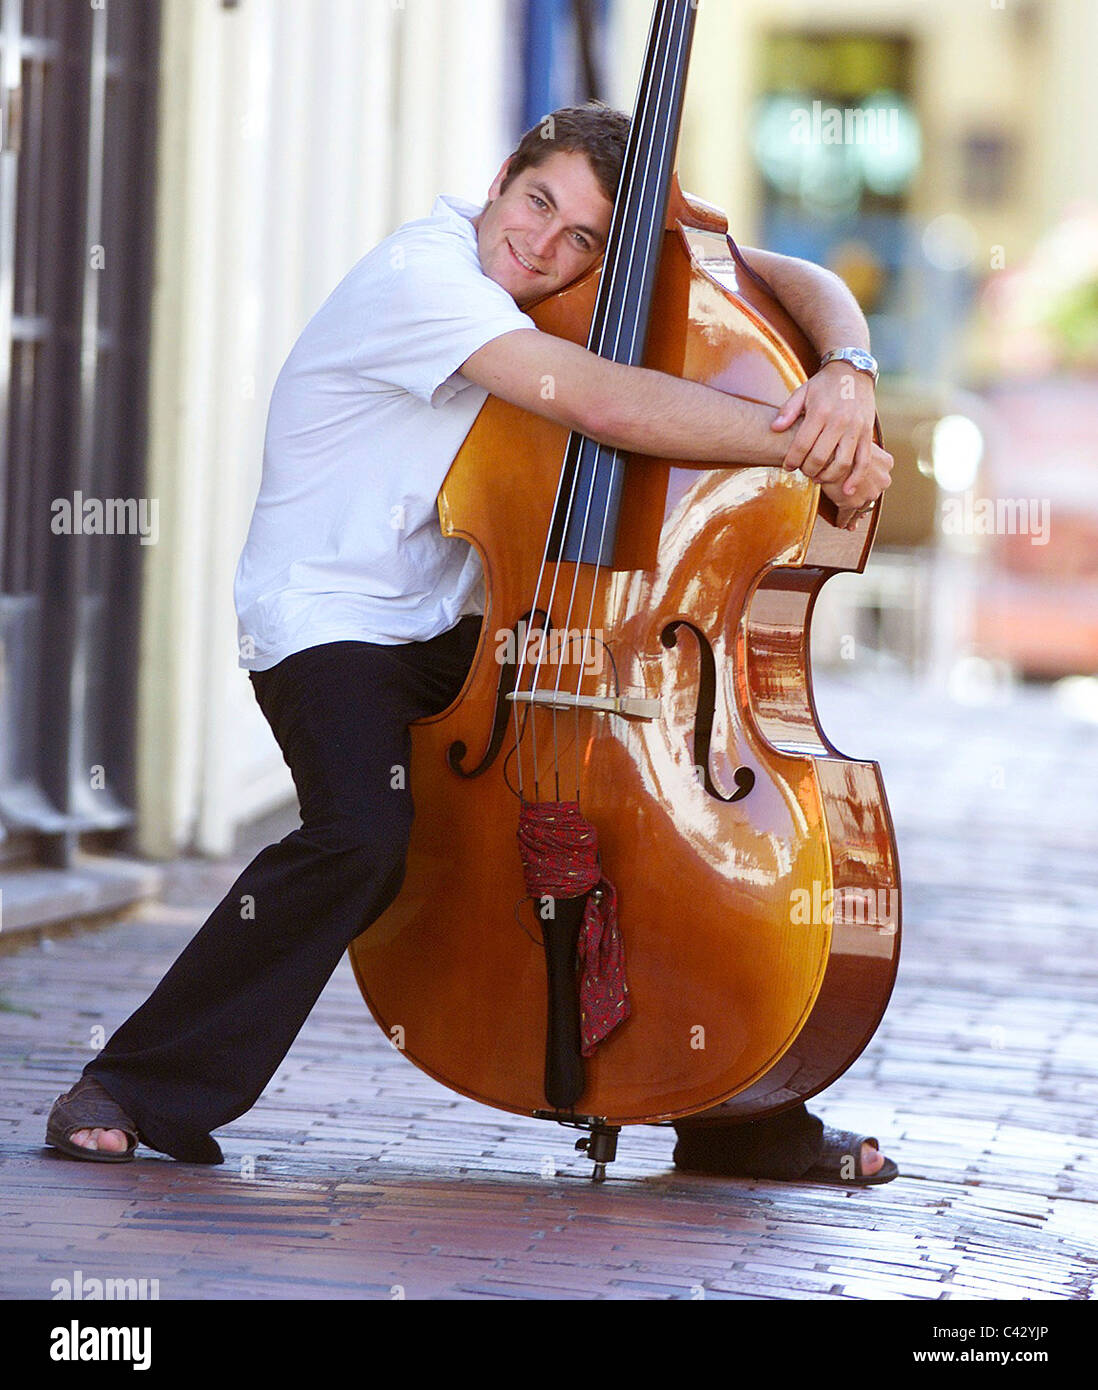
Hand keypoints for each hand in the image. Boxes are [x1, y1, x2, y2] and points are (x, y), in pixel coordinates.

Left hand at [771, 359, 877, 496]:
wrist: (853, 371)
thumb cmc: (824, 384)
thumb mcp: (803, 391)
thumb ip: (788, 410)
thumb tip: (774, 428)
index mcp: (820, 412)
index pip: (802, 444)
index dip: (792, 460)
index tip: (787, 467)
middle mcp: (839, 422)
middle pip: (820, 457)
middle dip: (808, 470)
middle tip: (803, 471)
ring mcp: (855, 429)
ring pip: (842, 463)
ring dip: (828, 476)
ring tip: (818, 478)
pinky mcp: (867, 434)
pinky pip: (863, 461)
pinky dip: (855, 478)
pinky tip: (846, 490)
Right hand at [819, 445, 893, 528]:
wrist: (828, 451)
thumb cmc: (839, 443)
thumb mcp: (857, 443)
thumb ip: (861, 452)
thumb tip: (855, 453)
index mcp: (885, 463)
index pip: (879, 478)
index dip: (872, 485)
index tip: (867, 489)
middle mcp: (882, 480)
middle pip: (873, 493)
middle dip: (866, 500)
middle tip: (860, 509)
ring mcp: (868, 494)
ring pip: (862, 507)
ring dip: (856, 514)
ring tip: (851, 522)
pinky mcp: (852, 504)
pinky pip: (847, 515)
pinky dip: (844, 520)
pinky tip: (841, 523)